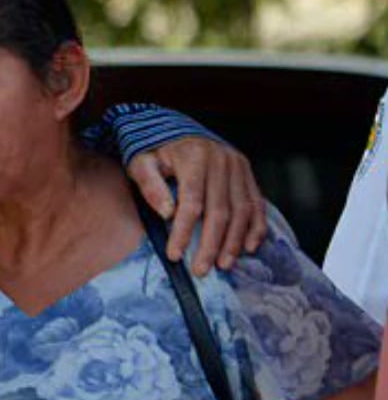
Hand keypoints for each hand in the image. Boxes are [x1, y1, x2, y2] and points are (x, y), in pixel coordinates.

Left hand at [127, 136, 266, 274]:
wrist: (176, 128)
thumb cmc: (155, 150)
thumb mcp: (142, 161)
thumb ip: (150, 185)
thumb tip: (167, 212)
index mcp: (194, 156)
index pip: (192, 202)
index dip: (184, 231)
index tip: (174, 255)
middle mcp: (221, 160)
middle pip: (220, 211)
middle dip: (210, 244)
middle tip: (201, 270)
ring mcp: (238, 165)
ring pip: (242, 211)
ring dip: (234, 242)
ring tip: (223, 265)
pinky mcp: (247, 172)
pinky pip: (257, 203)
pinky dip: (256, 227)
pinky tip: (249, 248)